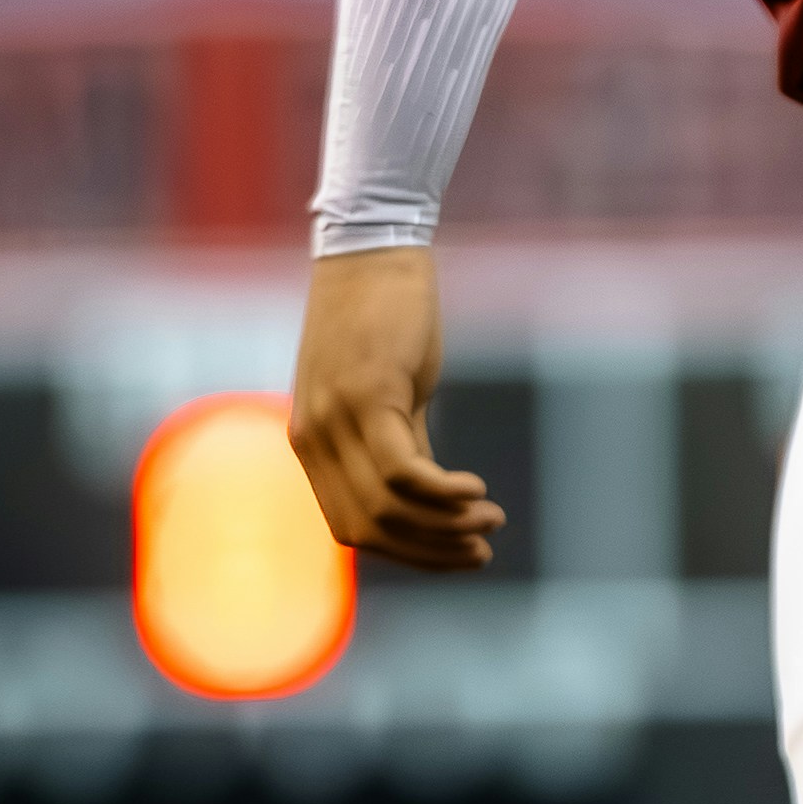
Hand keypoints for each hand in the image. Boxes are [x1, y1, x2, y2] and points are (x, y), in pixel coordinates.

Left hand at [292, 248, 498, 570]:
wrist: (372, 247)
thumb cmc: (383, 317)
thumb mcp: (389, 395)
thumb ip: (400, 447)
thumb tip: (428, 501)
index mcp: (312, 445)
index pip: (351, 530)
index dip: (408, 554)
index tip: (456, 555)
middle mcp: (315, 439)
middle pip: (368, 531)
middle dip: (430, 554)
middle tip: (481, 552)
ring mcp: (337, 420)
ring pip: (387, 509)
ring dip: (446, 528)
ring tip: (490, 522)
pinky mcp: (367, 396)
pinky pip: (402, 473)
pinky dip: (443, 495)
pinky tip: (477, 493)